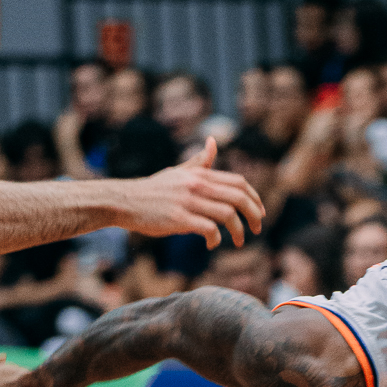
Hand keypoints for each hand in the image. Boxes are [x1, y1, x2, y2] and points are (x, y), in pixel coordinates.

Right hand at [115, 137, 264, 247]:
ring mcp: (188, 201)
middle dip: (254, 215)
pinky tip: (213, 245)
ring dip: (239, 231)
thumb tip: (213, 141)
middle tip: (257, 230)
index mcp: (200, 174)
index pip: (238, 182)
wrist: (125, 200)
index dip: (255, 198)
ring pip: (227, 214)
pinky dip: (216, 239)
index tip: (260, 213)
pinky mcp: (178, 219)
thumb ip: (199, 162)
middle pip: (238, 197)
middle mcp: (196, 185)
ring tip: (239, 242)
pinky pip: (209, 229)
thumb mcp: (179, 172)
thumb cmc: (155, 190)